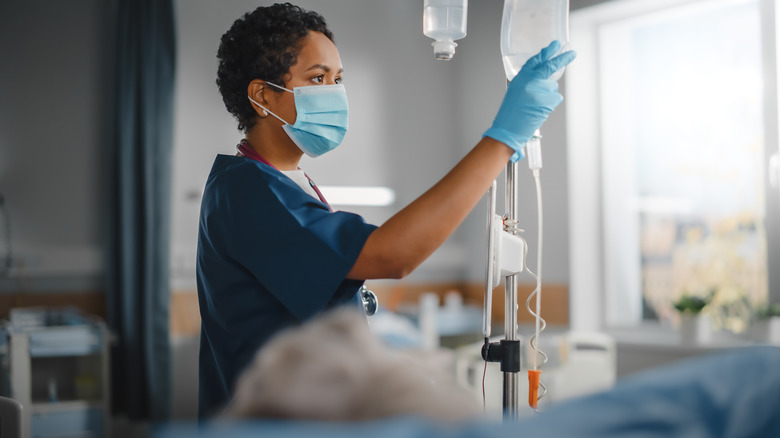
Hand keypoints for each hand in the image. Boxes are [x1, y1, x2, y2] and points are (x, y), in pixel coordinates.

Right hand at [483, 40, 576, 161]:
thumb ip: (527, 81)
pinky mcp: (547, 101)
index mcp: (520, 77)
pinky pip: (556, 98)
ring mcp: (540, 91)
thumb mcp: (515, 91)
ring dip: (549, 94)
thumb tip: (542, 77)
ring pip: (553, 87)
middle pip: (550, 67)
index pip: (535, 60)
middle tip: (572, 54)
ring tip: (535, 105)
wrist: (509, 128)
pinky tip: (540, 109)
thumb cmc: (510, 112)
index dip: (546, 51)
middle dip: (563, 59)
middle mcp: (530, 81)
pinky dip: (551, 103)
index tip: (556, 45)